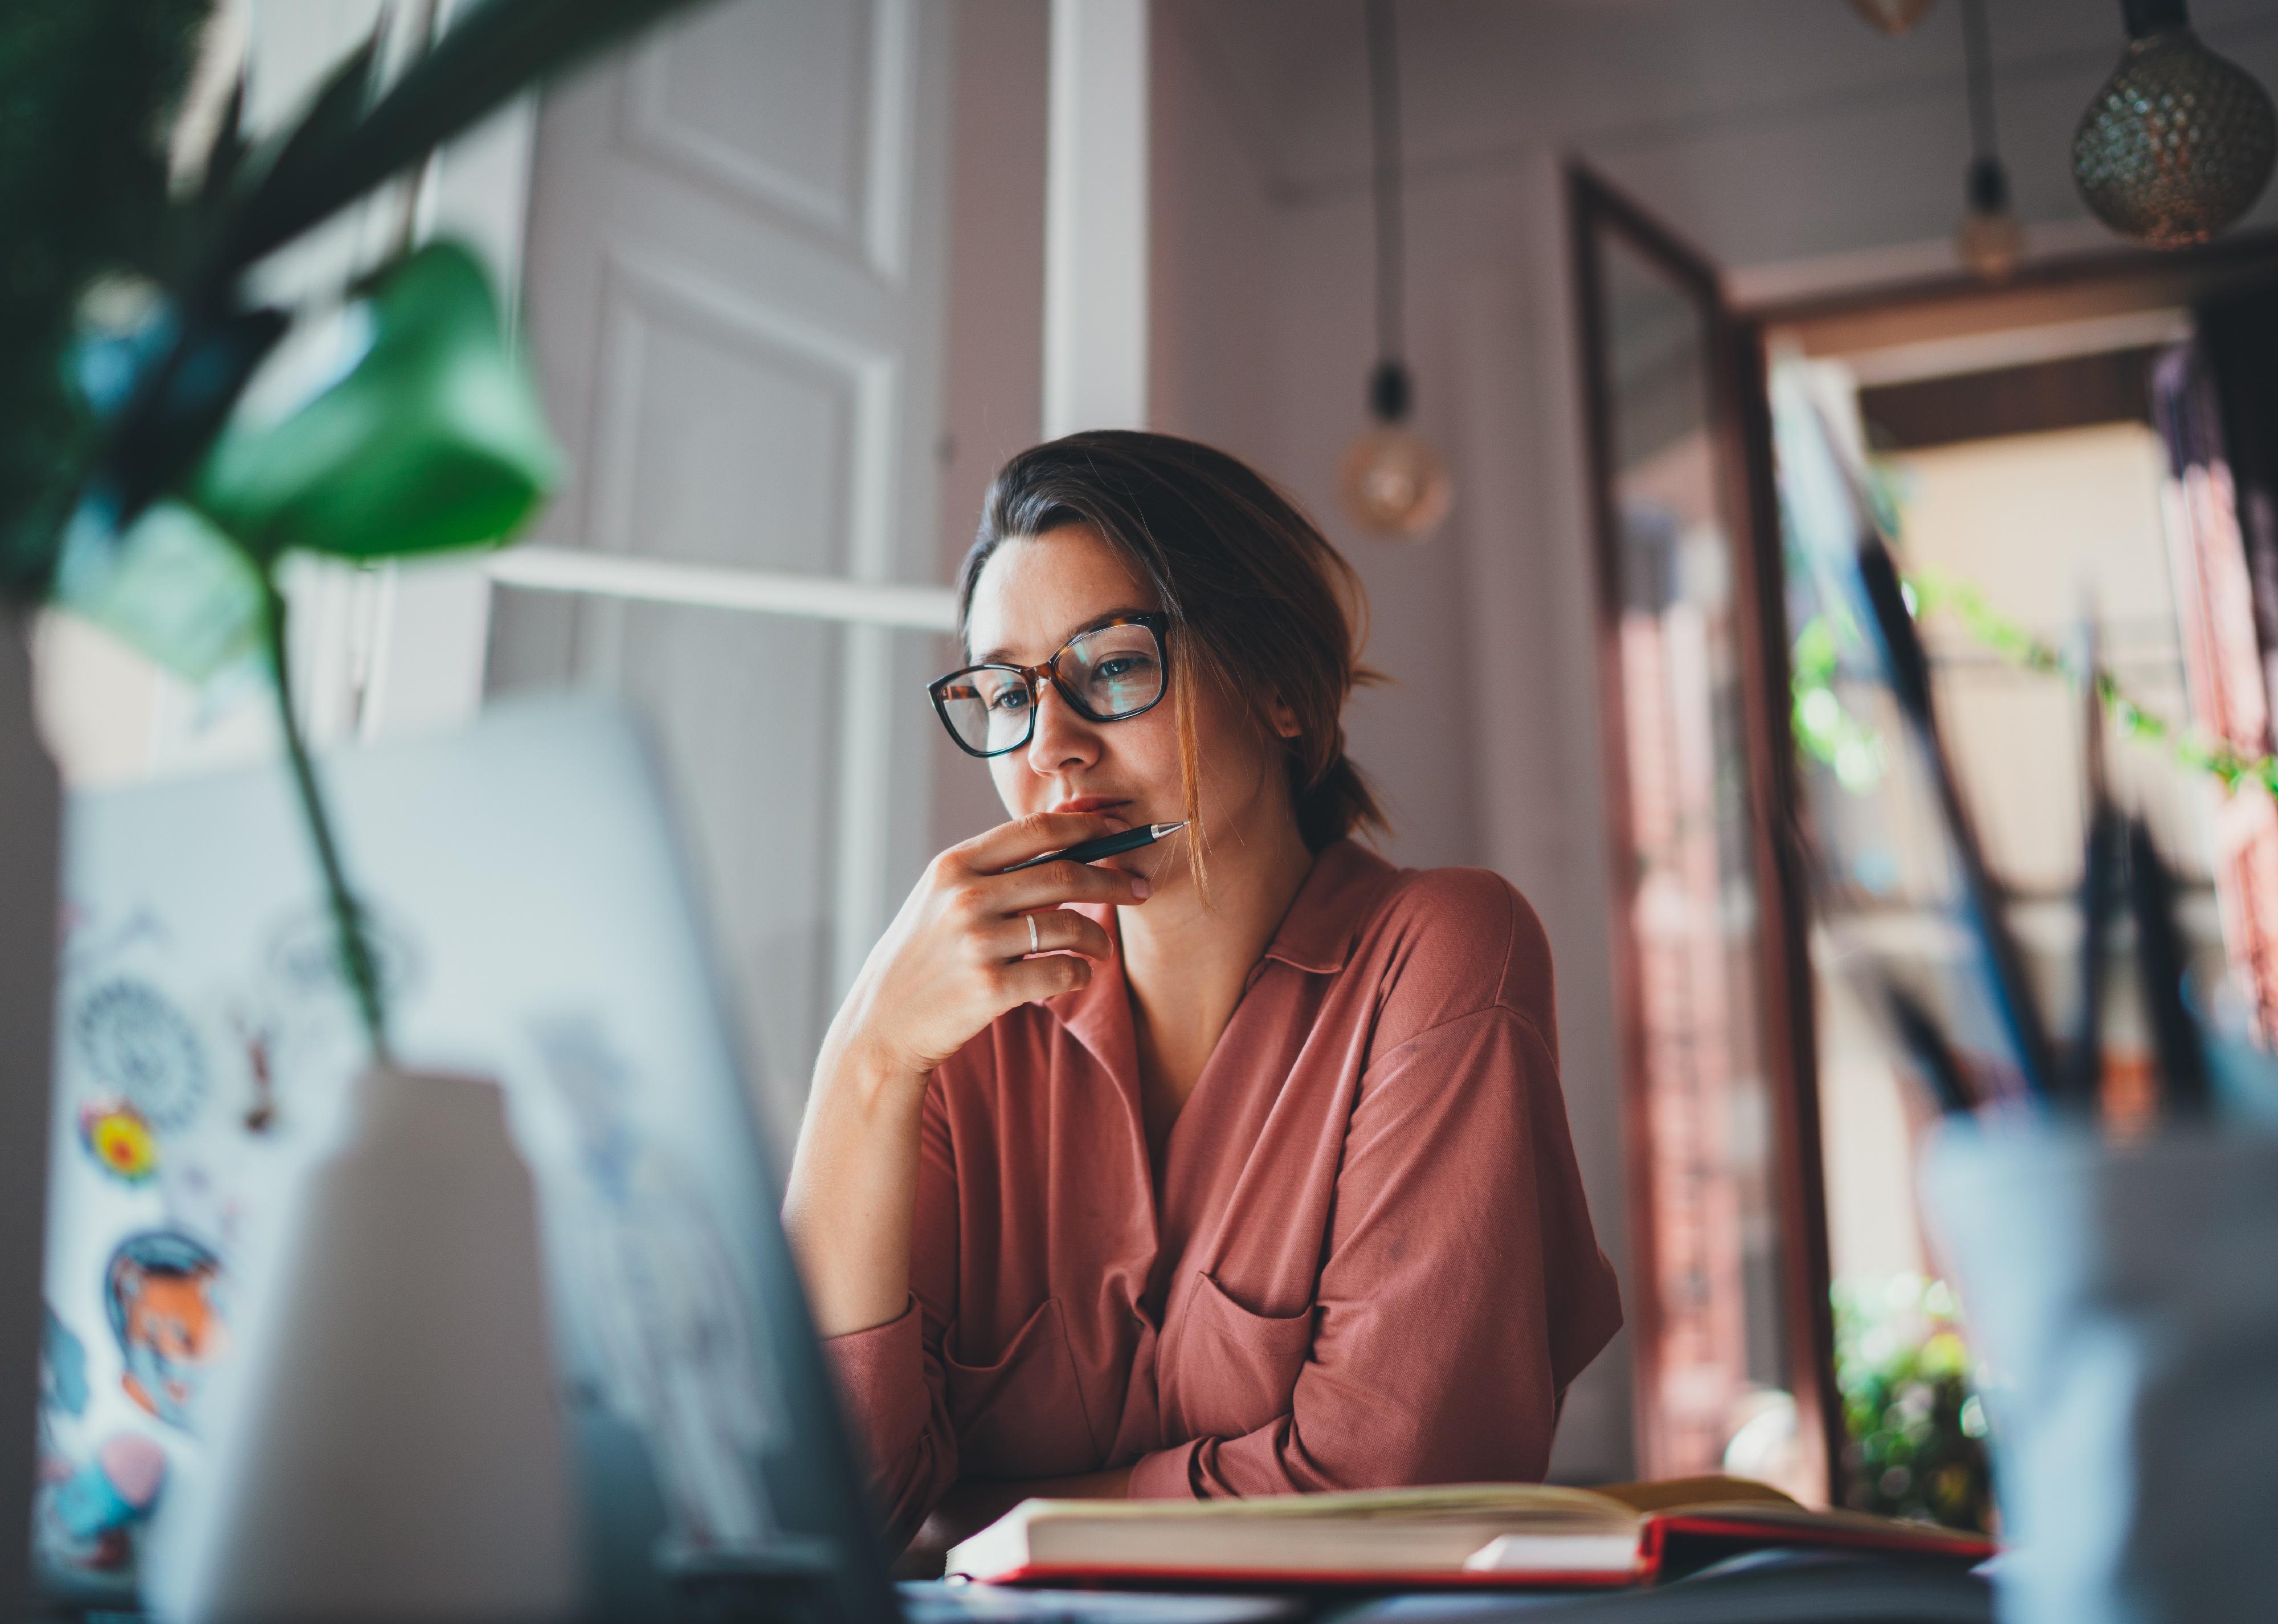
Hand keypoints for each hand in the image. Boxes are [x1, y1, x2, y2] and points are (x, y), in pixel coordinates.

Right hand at [828, 813, 1149, 1077]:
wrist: (883, 1024)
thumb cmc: (924, 956)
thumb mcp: (942, 898)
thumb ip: (993, 868)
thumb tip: (1066, 833)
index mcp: (954, 866)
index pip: (1036, 830)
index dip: (1087, 825)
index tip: (1120, 828)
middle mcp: (965, 897)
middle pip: (1064, 874)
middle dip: (1113, 880)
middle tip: (1139, 888)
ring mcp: (977, 943)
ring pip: (1070, 926)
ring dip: (1100, 937)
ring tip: (1103, 947)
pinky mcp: (990, 988)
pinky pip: (1062, 973)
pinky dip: (1081, 973)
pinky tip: (1078, 975)